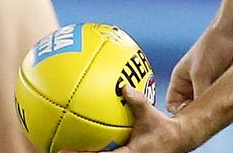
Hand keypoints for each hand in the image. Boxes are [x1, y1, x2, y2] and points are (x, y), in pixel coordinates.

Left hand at [61, 86, 199, 152]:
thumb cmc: (163, 129)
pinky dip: (94, 147)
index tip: (62, 151)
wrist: (176, 141)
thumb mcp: (151, 115)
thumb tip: (125, 87)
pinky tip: (83, 137)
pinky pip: (106, 152)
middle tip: (56, 149)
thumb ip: (137, 102)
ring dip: (84, 152)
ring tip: (63, 146)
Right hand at [165, 26, 232, 114]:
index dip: (180, 115)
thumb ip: (198, 94)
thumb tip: (200, 117)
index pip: (173, 106)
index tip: (191, 119)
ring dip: (211, 111)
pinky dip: (222, 107)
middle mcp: (192, 87)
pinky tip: (227, 108)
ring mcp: (209, 88)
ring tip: (217, 112)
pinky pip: (220, 104)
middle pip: (190, 111)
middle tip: (205, 121)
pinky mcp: (224, 89)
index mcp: (180, 81)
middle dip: (197, 116)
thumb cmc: (213, 46)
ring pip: (206, 109)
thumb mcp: (201, 73)